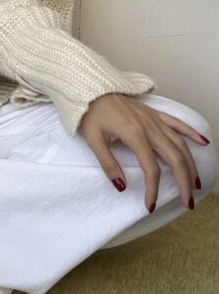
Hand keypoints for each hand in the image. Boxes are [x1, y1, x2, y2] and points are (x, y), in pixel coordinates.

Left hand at [79, 93, 208, 212]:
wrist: (91, 88)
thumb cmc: (90, 113)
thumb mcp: (93, 139)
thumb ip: (108, 164)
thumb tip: (122, 186)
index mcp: (134, 135)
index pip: (151, 169)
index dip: (153, 190)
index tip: (150, 205)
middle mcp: (149, 127)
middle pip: (175, 158)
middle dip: (184, 182)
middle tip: (188, 202)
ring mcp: (154, 119)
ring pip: (180, 144)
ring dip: (190, 164)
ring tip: (195, 183)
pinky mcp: (154, 113)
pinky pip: (177, 123)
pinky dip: (192, 132)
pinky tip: (204, 142)